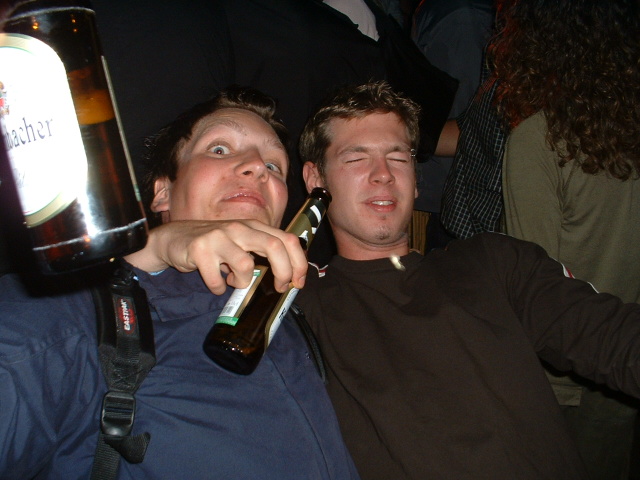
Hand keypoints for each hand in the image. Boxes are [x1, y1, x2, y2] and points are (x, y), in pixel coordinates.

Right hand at [124, 220, 307, 294]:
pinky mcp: (199, 249)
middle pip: (274, 246)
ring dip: (242, 282)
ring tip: (233, 281)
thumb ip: (261, 252)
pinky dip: (218, 288)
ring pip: (245, 265)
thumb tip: (288, 276)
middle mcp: (239, 228)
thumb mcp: (240, 242)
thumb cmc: (213, 245)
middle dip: (283, 271)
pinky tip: (215, 282)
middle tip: (279, 287)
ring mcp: (219, 236)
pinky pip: (217, 279)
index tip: (298, 281)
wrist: (173, 239)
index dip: (298, 262)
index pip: (287, 239)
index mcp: (253, 226)